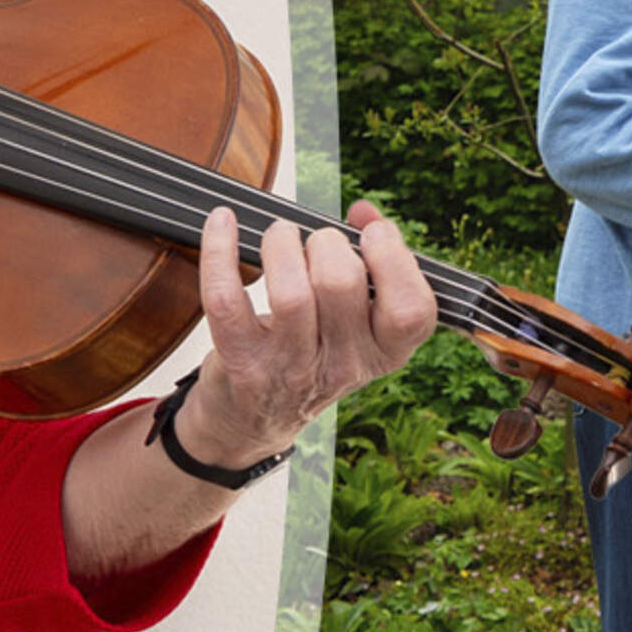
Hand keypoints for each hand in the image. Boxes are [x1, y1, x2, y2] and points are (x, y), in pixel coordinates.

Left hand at [169, 201, 439, 470]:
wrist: (254, 420)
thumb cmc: (313, 353)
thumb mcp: (357, 324)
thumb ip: (373, 265)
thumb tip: (365, 211)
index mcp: (384, 354)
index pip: (412, 312)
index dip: (395, 259)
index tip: (372, 233)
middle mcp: (343, 366)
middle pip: (342, 284)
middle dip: (326, 242)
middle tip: (314, 243)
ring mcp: (291, 369)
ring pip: (291, 294)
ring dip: (282, 244)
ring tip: (279, 236)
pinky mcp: (242, 364)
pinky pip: (227, 301)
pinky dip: (220, 252)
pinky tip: (222, 223)